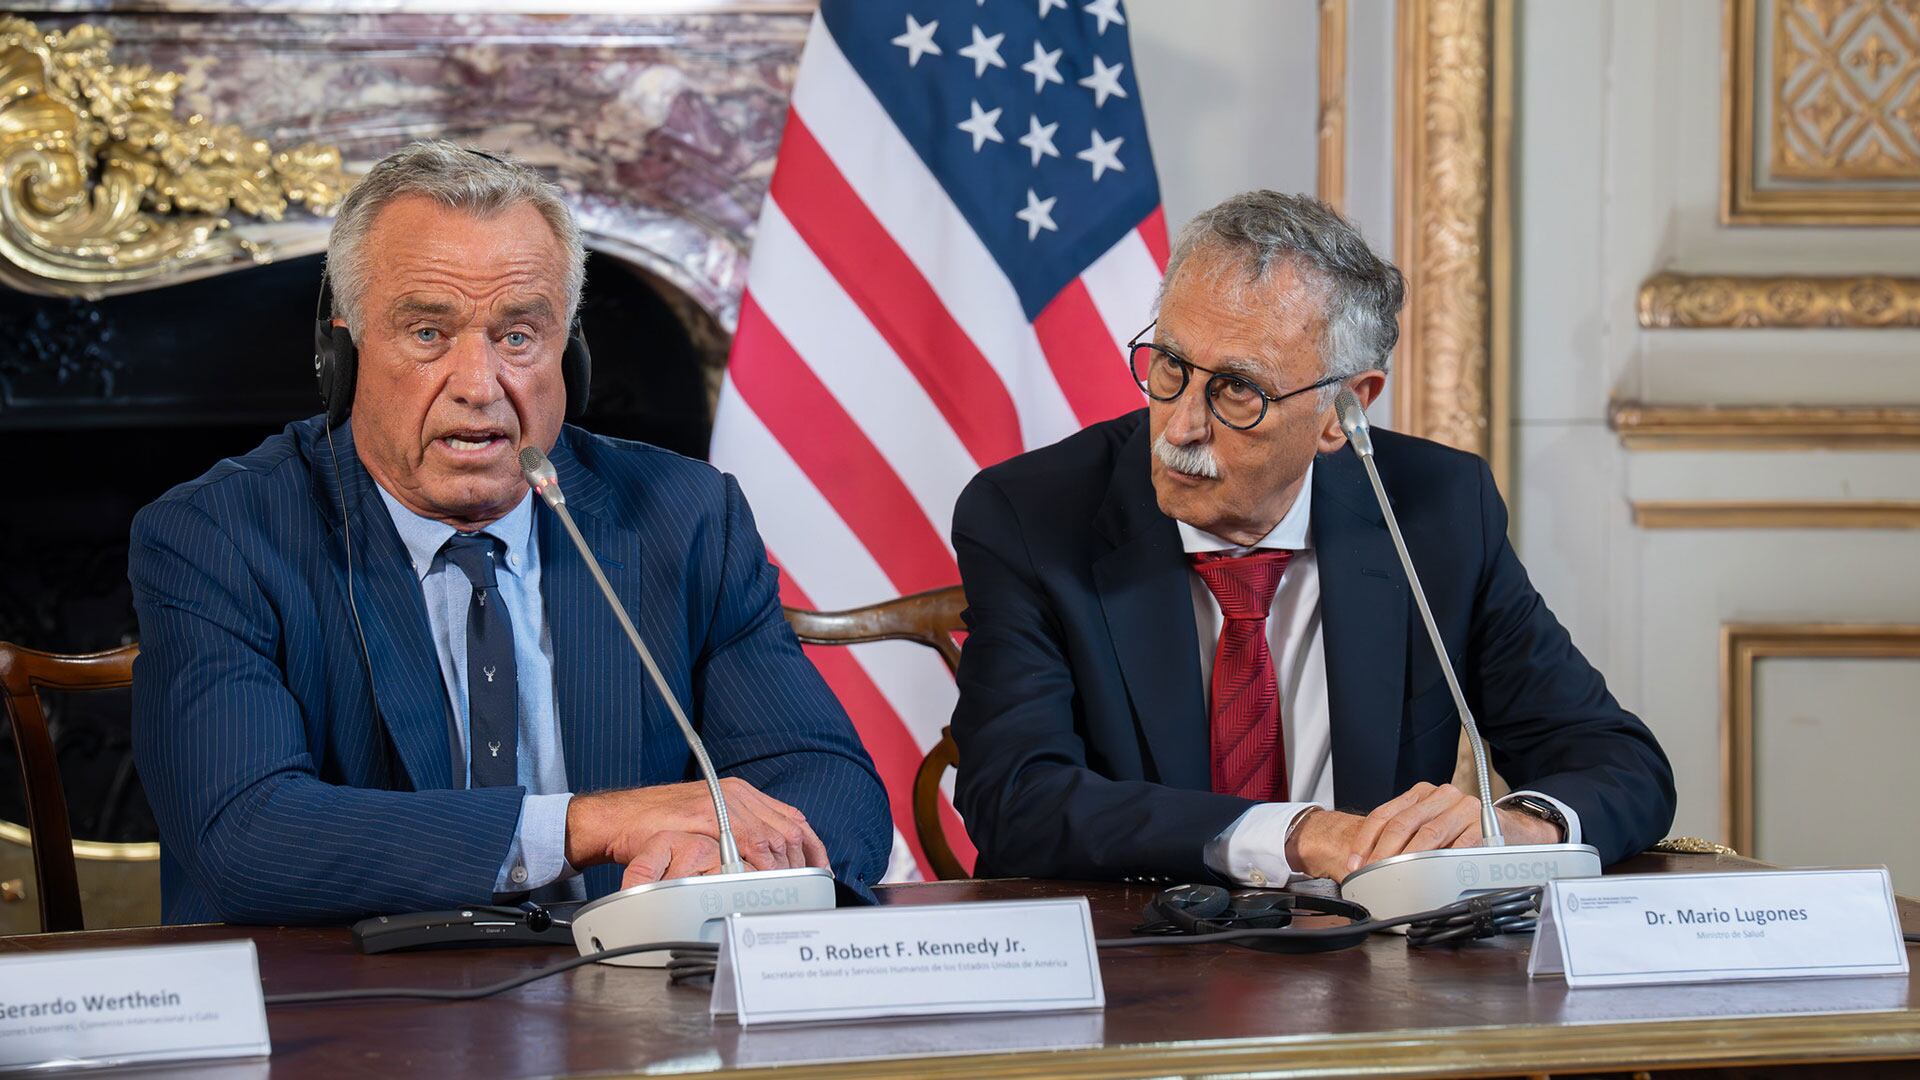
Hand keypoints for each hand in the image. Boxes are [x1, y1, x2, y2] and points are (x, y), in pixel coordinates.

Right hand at [565, 778, 829, 880]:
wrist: (619, 818)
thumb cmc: (657, 824)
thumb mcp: (706, 820)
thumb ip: (735, 830)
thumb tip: (765, 857)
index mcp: (741, 793)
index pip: (792, 818)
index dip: (811, 847)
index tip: (819, 870)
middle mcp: (737, 793)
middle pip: (788, 830)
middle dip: (800, 864)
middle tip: (801, 892)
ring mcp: (723, 803)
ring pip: (773, 838)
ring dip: (783, 869)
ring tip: (784, 893)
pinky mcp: (708, 817)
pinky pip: (748, 843)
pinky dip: (761, 865)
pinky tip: (763, 882)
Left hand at [1288, 783, 1563, 881]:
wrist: (1511, 829)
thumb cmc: (1464, 831)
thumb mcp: (1432, 827)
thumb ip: (1405, 838)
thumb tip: (1368, 864)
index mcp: (1422, 793)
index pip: (1385, 814)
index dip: (1366, 839)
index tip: (1355, 862)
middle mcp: (1442, 795)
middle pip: (1403, 824)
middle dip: (1383, 853)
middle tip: (1372, 874)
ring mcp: (1464, 808)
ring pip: (1428, 834)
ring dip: (1409, 860)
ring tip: (1395, 878)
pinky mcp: (1484, 825)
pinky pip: (1459, 844)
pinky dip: (1443, 861)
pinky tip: (1431, 875)